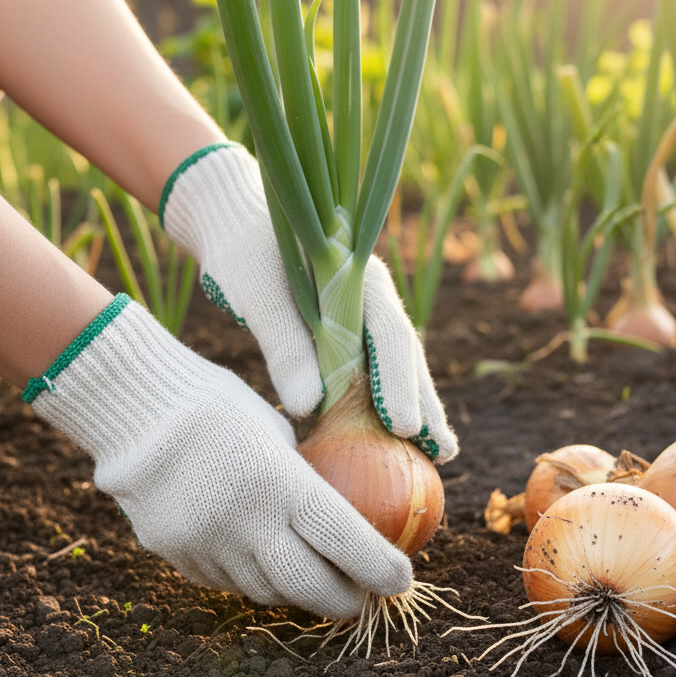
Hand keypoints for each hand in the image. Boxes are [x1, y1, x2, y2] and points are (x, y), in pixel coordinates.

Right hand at [25, 296, 412, 618]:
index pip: (344, 541)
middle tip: (363, 599)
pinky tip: (267, 568)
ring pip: (265, 591)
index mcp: (279, 482)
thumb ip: (301, 478)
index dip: (378, 568)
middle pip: (307, 586)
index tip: (401, 580)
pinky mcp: (176, 555)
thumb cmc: (218, 405)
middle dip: (343, 600)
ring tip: (320, 588)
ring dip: (297, 594)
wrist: (135, 408)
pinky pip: (226, 581)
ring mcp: (207, 545)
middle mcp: (245, 522)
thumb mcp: (276, 431)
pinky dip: (254, 579)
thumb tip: (339, 513)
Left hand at [160, 143, 457, 460]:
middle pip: (405, 355)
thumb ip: (285, 344)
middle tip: (443, 452)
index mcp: (359, 276)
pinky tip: (393, 437)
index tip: (404, 427)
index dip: (398, 383)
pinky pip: (370, 370)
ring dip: (414, 407)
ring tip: (438, 453)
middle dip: (425, 404)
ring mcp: (361, 313)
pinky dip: (381, 402)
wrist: (232, 223)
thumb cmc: (243, 251)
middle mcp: (370, 296)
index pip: (390, 335)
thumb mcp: (258, 294)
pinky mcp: (343, 331)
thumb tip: (309, 407)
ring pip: (395, 365)